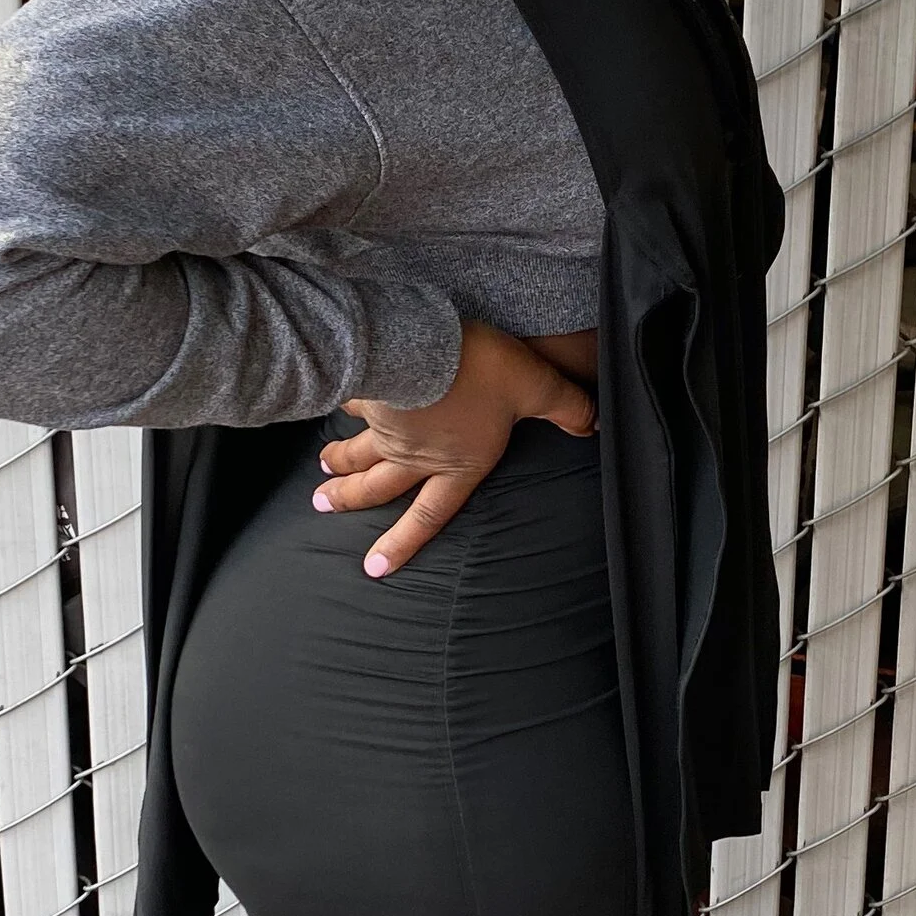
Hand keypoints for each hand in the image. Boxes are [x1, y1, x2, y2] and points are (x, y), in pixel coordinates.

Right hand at [314, 320, 595, 574]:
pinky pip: (354, 407)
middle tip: (324, 508)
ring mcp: (386, 427)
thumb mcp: (536, 388)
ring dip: (339, 465)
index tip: (376, 568)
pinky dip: (344, 410)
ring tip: (321, 472)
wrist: (420, 347)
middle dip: (351, 501)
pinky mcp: (368, 394)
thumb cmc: (478, 374)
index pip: (429, 515)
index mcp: (455, 465)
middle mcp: (415, 455)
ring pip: (358, 452)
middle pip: (378, 487)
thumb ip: (567, 409)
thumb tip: (594, 427)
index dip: (403, 543)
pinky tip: (337, 407)